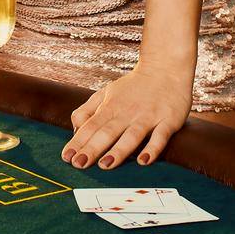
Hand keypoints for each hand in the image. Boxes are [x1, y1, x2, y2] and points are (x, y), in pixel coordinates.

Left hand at [61, 60, 191, 169]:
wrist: (166, 68)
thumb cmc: (134, 86)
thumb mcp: (107, 93)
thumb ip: (89, 109)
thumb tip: (75, 128)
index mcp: (111, 107)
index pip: (91, 126)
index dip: (79, 141)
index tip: (67, 157)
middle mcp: (127, 112)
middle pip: (107, 132)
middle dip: (92, 148)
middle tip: (78, 164)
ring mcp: (148, 117)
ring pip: (132, 136)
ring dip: (118, 151)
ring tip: (105, 165)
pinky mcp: (168, 121)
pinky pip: (160, 137)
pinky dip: (152, 149)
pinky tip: (143, 161)